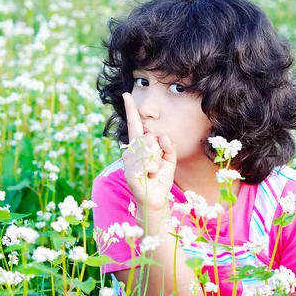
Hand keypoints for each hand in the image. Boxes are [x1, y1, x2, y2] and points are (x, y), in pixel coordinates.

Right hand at [121, 92, 176, 215]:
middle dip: (159, 150)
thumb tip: (161, 136)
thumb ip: (168, 146)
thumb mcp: (169, 159)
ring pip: (151, 148)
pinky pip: (150, 162)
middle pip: (151, 136)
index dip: (131, 109)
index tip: (126, 94)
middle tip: (156, 165)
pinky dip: (155, 171)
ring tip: (153, 173)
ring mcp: (128, 161)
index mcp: (138, 146)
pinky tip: (150, 178)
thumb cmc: (160, 178)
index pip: (135, 124)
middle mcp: (130, 150)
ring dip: (158, 162)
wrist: (156, 200)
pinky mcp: (130, 172)